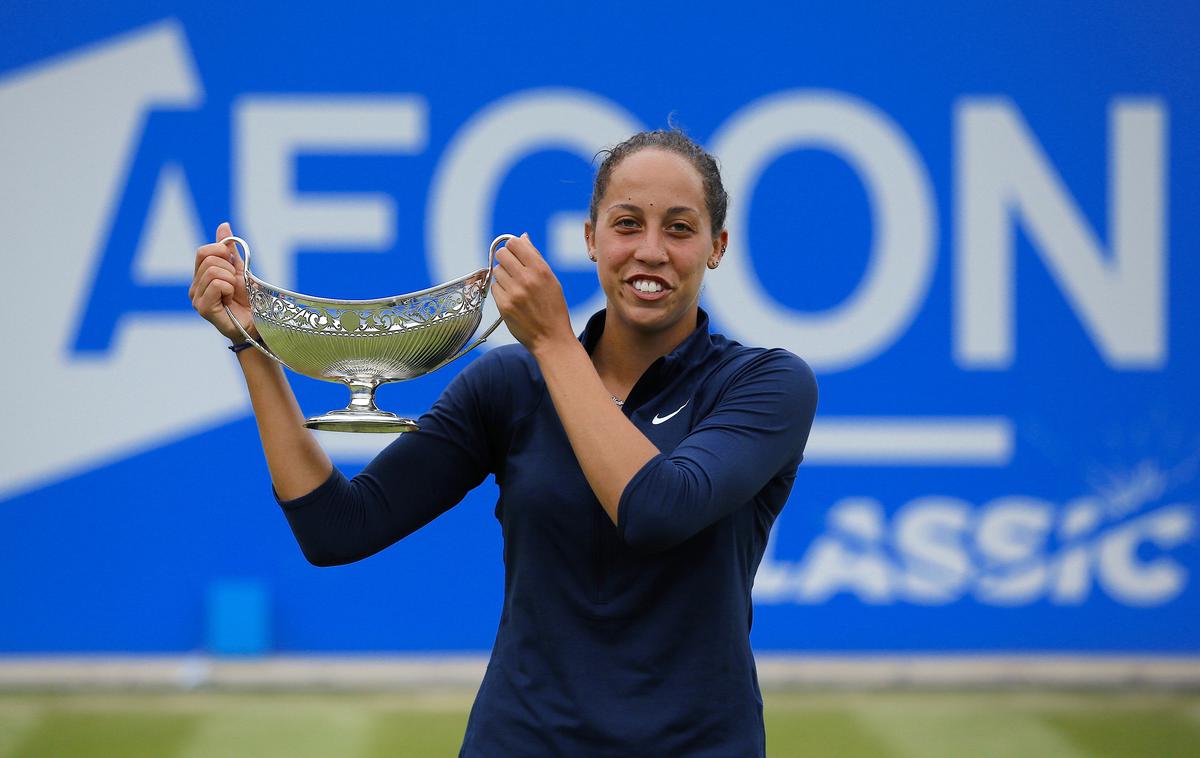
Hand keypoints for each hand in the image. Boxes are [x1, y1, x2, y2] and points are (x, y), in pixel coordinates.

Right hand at [189, 222, 257, 341]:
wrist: (256, 321)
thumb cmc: (247, 299)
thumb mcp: (239, 269)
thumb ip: (229, 249)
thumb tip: (223, 225)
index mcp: (200, 276)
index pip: (203, 251)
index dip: (222, 253)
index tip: (233, 267)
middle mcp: (194, 287)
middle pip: (208, 260)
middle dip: (229, 269)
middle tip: (234, 285)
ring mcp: (196, 298)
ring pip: (213, 271)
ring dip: (231, 280)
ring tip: (232, 294)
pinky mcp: (203, 308)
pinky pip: (216, 284)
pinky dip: (228, 289)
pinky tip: (230, 300)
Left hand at [490, 233, 574, 354]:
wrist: (551, 338)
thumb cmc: (553, 308)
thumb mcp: (551, 280)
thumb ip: (535, 257)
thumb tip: (522, 237)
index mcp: (540, 269)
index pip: (514, 243)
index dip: (513, 247)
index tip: (515, 254)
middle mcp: (526, 278)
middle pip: (501, 254)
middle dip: (505, 260)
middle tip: (513, 270)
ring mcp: (514, 292)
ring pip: (496, 271)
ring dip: (503, 277)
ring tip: (515, 287)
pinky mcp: (504, 305)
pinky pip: (494, 288)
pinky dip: (501, 291)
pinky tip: (512, 299)